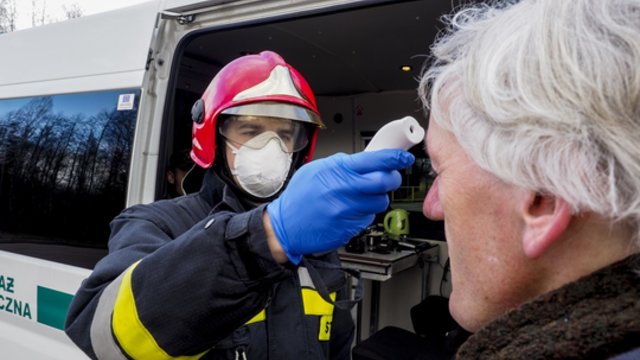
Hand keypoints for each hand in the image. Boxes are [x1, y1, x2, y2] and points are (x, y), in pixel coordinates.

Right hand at [266, 149, 414, 263]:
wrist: (285, 227)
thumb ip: (342, 164)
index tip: (404, 158)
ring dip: (377, 198)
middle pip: (385, 182)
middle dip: (391, 178)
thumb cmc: (299, 197)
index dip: (395, 158)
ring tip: (361, 196)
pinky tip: (350, 211)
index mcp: (337, 170)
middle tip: (387, 177)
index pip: (376, 161)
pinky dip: (365, 213)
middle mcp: (344, 189)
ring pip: (380, 202)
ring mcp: (348, 210)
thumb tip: (367, 160)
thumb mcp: (317, 170)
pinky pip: (369, 218)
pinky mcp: (350, 228)